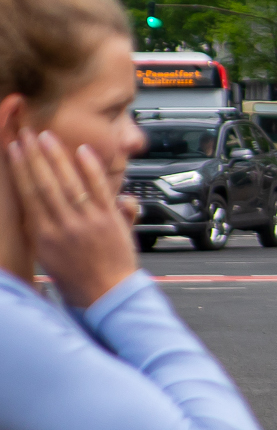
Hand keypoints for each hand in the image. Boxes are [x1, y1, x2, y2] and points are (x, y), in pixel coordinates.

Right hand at [7, 131, 138, 308]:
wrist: (107, 294)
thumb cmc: (78, 278)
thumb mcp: (49, 254)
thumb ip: (44, 227)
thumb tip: (36, 206)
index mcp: (44, 235)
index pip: (28, 195)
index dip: (20, 170)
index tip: (13, 150)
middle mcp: (63, 226)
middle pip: (45, 184)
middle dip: (33, 157)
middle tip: (25, 134)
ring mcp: (87, 222)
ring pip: (69, 184)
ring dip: (56, 158)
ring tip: (45, 137)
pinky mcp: (110, 221)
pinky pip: (99, 190)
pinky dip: (90, 169)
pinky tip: (82, 152)